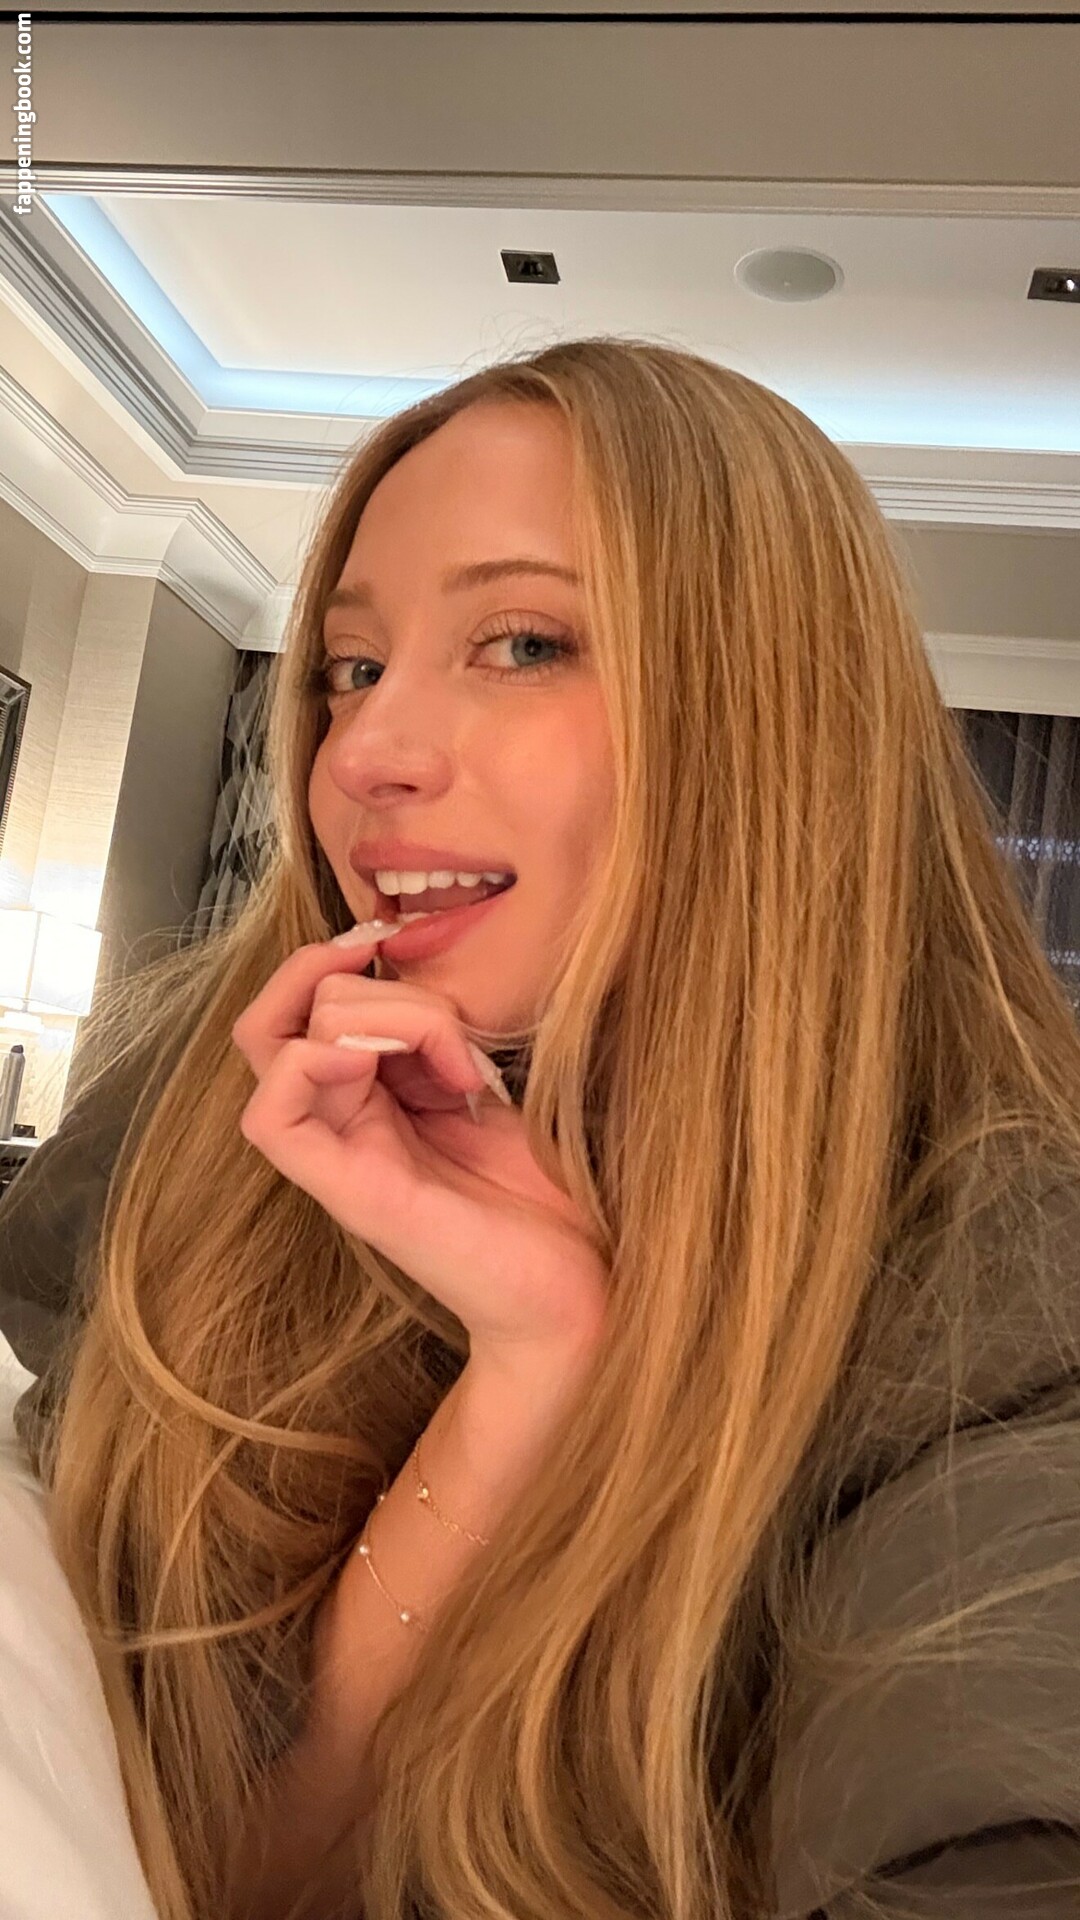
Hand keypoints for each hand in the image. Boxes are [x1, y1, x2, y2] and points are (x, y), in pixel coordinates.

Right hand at [230, 933, 608, 1366]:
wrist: (578, 1289)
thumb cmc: (544, 1197)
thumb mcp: (480, 1085)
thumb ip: (433, 1034)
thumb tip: (399, 965)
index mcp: (367, 1099)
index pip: (295, 1009)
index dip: (325, 958)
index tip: (387, 939)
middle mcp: (340, 1126)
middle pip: (289, 1013)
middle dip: (380, 990)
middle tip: (460, 1041)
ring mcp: (338, 1159)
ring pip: (284, 1044)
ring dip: (388, 1020)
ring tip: (464, 1069)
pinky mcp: (351, 1193)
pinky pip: (272, 1115)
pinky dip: (320, 1061)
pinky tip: (412, 1074)